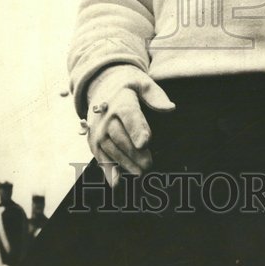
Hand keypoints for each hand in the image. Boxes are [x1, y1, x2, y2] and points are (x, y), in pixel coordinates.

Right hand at [86, 66, 174, 187]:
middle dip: (134, 152)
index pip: (129, 116)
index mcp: (121, 101)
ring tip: (141, 173)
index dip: (136, 129)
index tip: (145, 142)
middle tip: (149, 165)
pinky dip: (108, 170)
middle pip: (120, 137)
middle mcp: (106, 117)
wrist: (101, 86)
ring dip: (125, 163)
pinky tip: (117, 183)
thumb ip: (156, 95)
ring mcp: (98, 131)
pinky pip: (101, 157)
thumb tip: (170, 108)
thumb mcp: (143, 82)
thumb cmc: (129, 86)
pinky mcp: (94, 142)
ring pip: (111, 150)